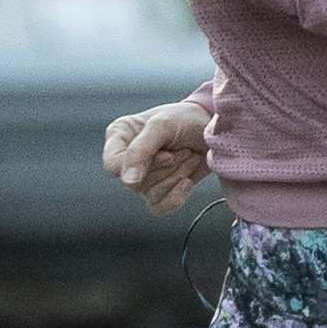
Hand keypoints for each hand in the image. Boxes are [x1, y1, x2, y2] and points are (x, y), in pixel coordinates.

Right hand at [102, 99, 212, 214]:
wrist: (214, 131)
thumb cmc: (185, 119)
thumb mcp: (163, 125)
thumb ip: (141, 150)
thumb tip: (128, 182)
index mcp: (119, 137)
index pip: (113, 164)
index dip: (138, 165)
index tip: (167, 155)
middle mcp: (126, 159)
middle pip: (135, 183)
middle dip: (166, 167)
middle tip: (182, 149)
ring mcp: (142, 178)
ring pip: (149, 195)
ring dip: (176, 176)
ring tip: (188, 157)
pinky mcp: (158, 192)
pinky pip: (158, 208)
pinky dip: (176, 197)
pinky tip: (187, 182)